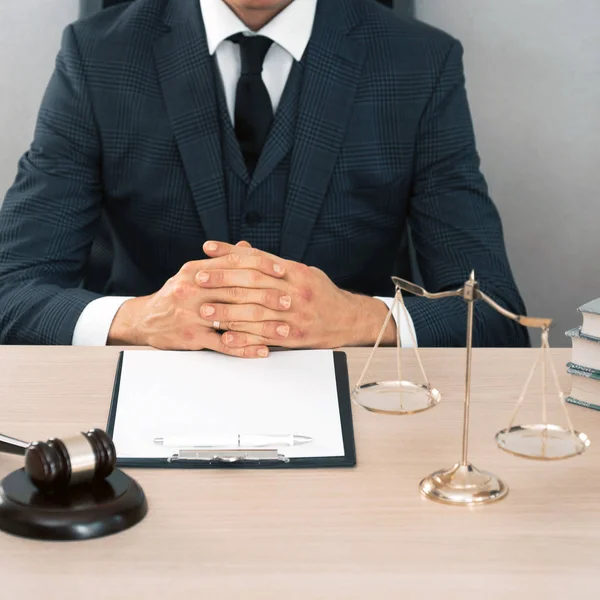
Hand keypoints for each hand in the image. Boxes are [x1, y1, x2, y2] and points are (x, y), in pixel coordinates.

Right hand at [107, 242, 291, 356]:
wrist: (146, 320)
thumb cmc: (177, 295)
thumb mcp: (194, 274)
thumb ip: (222, 261)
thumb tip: (248, 247)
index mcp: (196, 270)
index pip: (233, 263)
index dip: (261, 265)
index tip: (283, 270)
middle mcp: (193, 289)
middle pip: (237, 290)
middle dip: (267, 295)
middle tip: (289, 300)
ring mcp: (192, 314)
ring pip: (234, 319)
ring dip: (262, 326)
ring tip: (284, 329)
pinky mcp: (192, 337)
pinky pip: (224, 344)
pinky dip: (246, 348)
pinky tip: (263, 351)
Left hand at [199, 241, 395, 349]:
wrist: (348, 320)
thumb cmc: (319, 293)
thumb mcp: (299, 271)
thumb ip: (270, 262)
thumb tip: (240, 248)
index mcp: (294, 272)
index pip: (257, 260)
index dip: (230, 255)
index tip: (207, 252)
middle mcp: (295, 292)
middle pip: (253, 284)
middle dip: (222, 282)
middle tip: (198, 280)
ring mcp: (295, 315)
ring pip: (256, 312)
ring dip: (227, 312)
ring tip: (204, 310)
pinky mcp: (294, 337)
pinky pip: (265, 338)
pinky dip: (243, 339)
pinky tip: (225, 338)